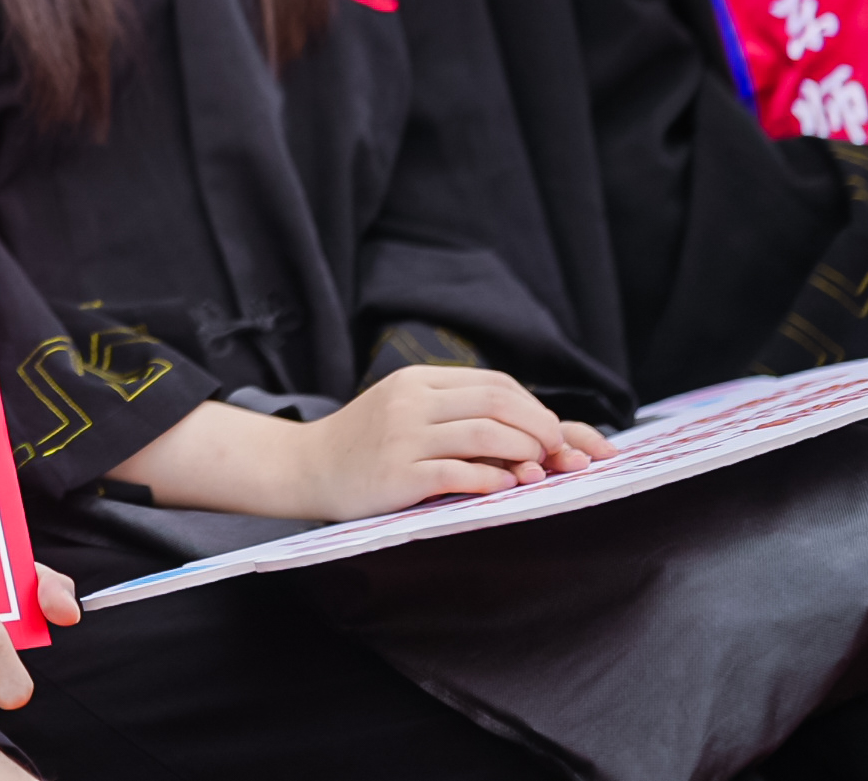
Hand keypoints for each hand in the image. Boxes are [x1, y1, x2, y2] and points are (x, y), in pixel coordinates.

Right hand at [287, 368, 611, 520]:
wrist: (306, 467)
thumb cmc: (366, 444)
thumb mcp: (406, 411)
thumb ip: (455, 413)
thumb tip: (529, 431)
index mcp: (418, 380)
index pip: (495, 384)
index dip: (535, 407)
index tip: (558, 433)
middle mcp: (412, 401)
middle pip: (497, 402)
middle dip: (541, 427)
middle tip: (561, 453)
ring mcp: (404, 436)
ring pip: (484, 433)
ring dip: (525, 452)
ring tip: (539, 470)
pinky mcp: (398, 473)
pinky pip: (459, 472)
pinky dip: (493, 479)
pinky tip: (506, 487)